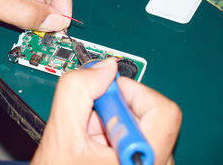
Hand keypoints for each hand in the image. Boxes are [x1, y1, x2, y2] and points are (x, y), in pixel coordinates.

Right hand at [31, 58, 181, 164]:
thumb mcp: (59, 135)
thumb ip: (77, 90)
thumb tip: (103, 68)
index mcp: (142, 162)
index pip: (162, 110)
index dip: (132, 92)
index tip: (107, 94)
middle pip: (153, 115)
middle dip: (115, 110)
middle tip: (92, 122)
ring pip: (145, 127)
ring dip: (114, 123)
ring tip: (92, 141)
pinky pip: (141, 140)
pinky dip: (117, 136)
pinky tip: (98, 148)